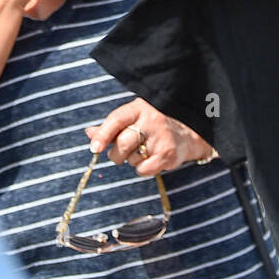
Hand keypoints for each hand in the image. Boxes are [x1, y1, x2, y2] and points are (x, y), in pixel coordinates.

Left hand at [85, 98, 216, 175]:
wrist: (188, 133)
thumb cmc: (153, 126)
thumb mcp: (133, 119)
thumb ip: (111, 127)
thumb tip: (89, 133)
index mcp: (139, 108)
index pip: (117, 119)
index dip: (103, 134)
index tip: (94, 149)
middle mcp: (152, 119)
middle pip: (122, 143)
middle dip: (117, 154)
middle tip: (123, 152)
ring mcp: (161, 137)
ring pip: (131, 158)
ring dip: (132, 160)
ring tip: (144, 151)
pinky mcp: (168, 153)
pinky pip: (143, 170)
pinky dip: (142, 169)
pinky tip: (152, 160)